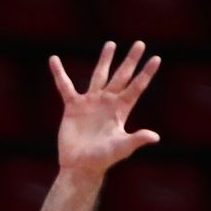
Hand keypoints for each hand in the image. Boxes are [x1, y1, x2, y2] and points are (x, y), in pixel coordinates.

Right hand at [51, 40, 160, 173]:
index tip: (156, 58)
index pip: (136, 87)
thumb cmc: (103, 159)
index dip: (146, 73)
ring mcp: (91, 102)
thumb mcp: (121, 147)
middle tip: (140, 44)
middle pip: (122, 76)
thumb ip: (136, 139)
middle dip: (130, 60)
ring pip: (99, 75)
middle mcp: (108, 102)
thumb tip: (155, 137)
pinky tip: (54, 59)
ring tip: (111, 44)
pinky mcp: (73, 106)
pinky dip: (59, 74)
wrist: (80, 166)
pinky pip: (65, 87)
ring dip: (105, 60)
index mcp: (121, 110)